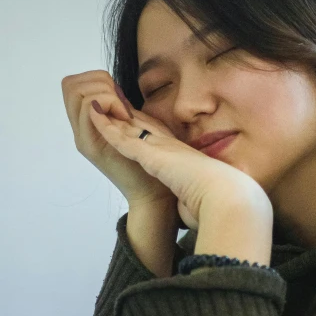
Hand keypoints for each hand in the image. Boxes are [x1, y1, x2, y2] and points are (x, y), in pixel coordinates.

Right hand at [61, 70, 176, 207]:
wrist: (151, 194)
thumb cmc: (149, 162)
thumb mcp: (132, 127)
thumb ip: (119, 108)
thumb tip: (114, 87)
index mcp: (88, 123)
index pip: (74, 84)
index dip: (97, 79)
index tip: (120, 98)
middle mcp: (81, 129)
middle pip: (70, 85)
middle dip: (99, 82)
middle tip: (121, 105)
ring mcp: (84, 138)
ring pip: (77, 93)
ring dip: (104, 93)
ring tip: (123, 113)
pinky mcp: (92, 147)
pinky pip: (88, 111)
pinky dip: (107, 104)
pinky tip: (124, 117)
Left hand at [88, 103, 271, 230]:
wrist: (224, 196)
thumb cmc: (216, 201)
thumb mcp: (199, 196)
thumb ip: (191, 199)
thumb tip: (191, 215)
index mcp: (181, 155)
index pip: (157, 136)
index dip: (141, 126)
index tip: (129, 118)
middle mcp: (170, 146)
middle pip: (141, 125)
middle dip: (123, 114)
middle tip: (106, 100)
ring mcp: (160, 147)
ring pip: (129, 126)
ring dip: (110, 115)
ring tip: (92, 101)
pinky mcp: (151, 155)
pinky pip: (123, 137)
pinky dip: (107, 126)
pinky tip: (94, 115)